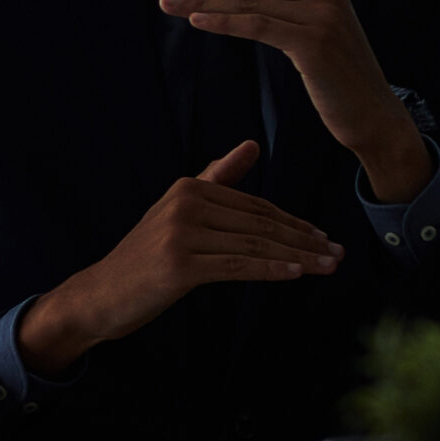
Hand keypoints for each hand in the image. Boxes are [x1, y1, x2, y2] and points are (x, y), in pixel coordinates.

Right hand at [14, 141, 344, 375]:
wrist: (101, 295)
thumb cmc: (144, 259)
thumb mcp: (178, 213)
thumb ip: (216, 179)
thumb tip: (251, 145)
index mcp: (189, 187)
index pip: (255, 206)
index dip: (293, 223)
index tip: (323, 237)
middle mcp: (186, 203)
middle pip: (259, 224)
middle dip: (304, 240)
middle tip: (337, 253)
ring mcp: (181, 233)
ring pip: (254, 244)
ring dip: (297, 258)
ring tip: (328, 266)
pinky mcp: (180, 264)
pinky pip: (237, 265)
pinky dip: (269, 269)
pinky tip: (295, 274)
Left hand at [158, 0, 431, 201]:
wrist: (370, 111)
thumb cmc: (338, 66)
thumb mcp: (321, 10)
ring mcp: (322, 12)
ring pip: (249, 4)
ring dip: (205, 6)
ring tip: (171, 8)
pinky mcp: (313, 40)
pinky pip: (257, 25)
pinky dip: (224, 22)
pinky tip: (197, 21)